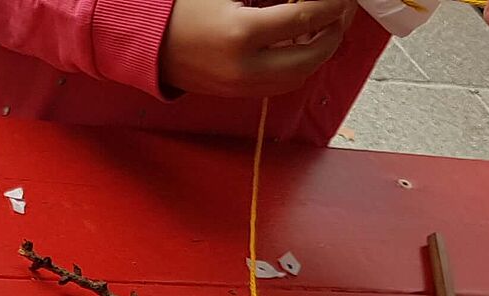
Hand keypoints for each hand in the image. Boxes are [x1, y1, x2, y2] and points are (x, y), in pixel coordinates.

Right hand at [158, 0, 354, 98]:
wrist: (148, 43)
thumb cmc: (183, 10)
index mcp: (242, 33)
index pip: (305, 17)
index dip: (331, 4)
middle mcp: (245, 67)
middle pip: (312, 56)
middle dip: (333, 31)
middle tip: (339, 11)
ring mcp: (243, 86)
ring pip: (301, 75)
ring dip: (320, 51)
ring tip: (323, 26)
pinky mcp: (240, 94)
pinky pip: (282, 84)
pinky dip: (300, 65)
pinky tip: (301, 43)